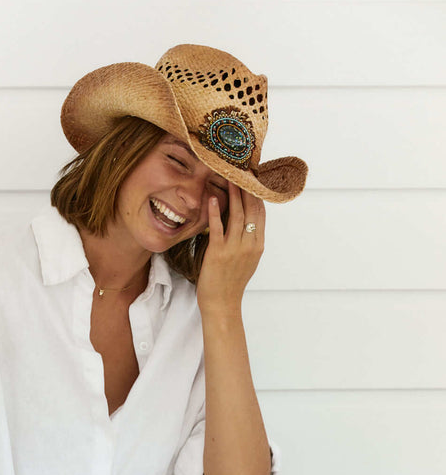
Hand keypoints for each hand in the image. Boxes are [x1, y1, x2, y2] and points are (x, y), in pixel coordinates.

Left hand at [196, 181, 264, 314]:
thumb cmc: (230, 283)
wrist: (222, 304)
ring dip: (233, 195)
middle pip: (251, 210)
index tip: (252, 178)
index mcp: (258, 245)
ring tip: (228, 177)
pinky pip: (218, 228)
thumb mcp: (246, 260)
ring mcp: (235, 249)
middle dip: (247, 188)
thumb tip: (245, 220)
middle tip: (241, 170)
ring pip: (237, 215)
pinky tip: (213, 199)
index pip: (261, 213)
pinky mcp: (219, 253)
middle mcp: (250, 245)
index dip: (257, 194)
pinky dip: (216, 212)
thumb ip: (248, 240)